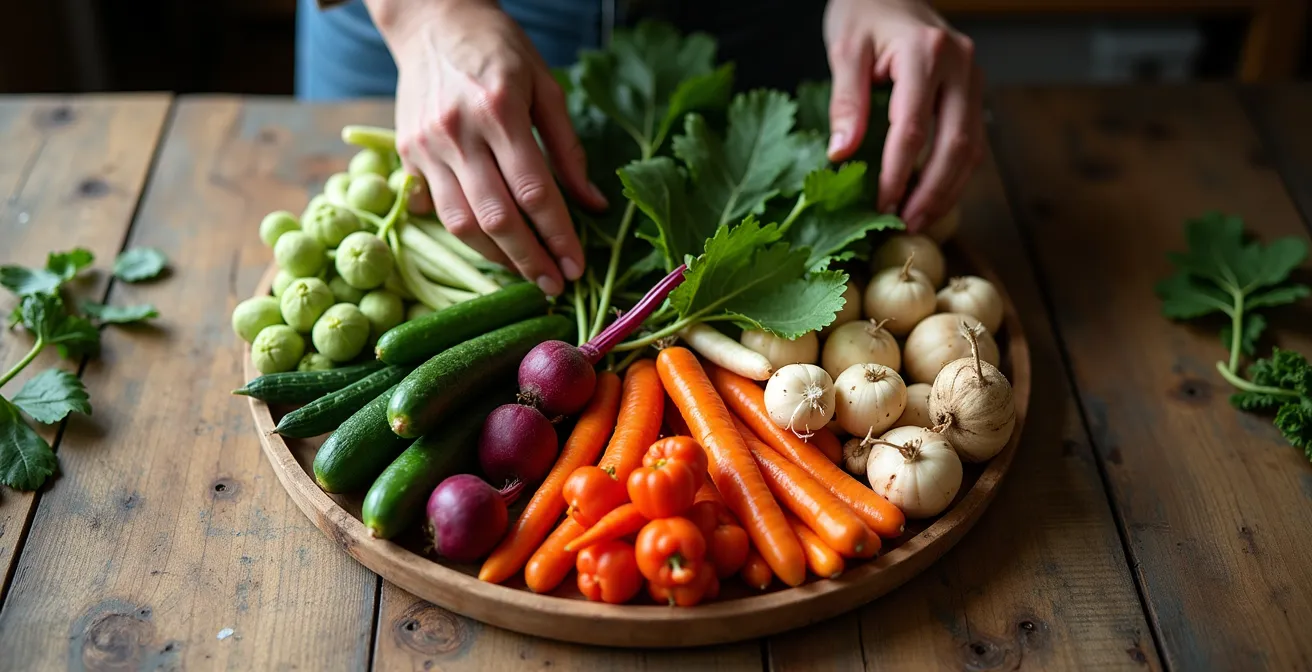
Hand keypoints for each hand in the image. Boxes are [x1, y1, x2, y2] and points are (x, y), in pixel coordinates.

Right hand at [368, 0, 607, 296]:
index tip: (577, 266)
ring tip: (527, 273)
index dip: (558, 235)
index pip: (534, 191)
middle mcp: (458, 132)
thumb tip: (593, 205)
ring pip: (461, 223)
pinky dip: (466, 235)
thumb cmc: (498, 48)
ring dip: (497, 258)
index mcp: (500, 110)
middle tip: (555, 286)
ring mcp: (426, 146)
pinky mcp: (407, 155)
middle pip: (497, 217)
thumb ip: (568, 148)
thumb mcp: (546, 84)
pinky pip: (436, 210)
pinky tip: (492, 247)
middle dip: (530, 260)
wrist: (431, 20)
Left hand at [822, 0, 983, 231]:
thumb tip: (842, 153)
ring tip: (919, 219)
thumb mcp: (845, 51)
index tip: (880, 206)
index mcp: (927, 53)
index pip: (913, 128)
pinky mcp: (973, 90)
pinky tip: (932, 196)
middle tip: (906, 225)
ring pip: (972, 147)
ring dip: (948, 189)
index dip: (897, 173)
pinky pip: (971, 140)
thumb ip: (845, 101)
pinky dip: (955, 173)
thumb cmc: (863, 13)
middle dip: (932, 193)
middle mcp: (961, 65)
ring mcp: (974, 78)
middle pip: (954, 145)